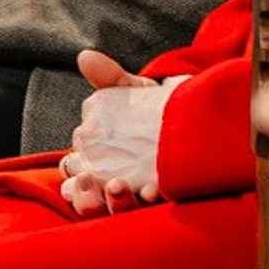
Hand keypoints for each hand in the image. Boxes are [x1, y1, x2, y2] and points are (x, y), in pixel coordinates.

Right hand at [58, 49, 165, 216]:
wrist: (195, 113)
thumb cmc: (153, 105)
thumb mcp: (132, 90)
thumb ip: (109, 76)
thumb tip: (85, 56)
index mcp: (95, 156)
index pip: (73, 175)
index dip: (75, 180)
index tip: (82, 174)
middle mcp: (111, 179)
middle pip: (89, 202)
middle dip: (89, 201)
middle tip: (95, 184)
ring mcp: (136, 191)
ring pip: (113, 212)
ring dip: (113, 203)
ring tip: (121, 187)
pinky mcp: (161, 198)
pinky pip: (149, 210)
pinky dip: (147, 200)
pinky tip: (152, 191)